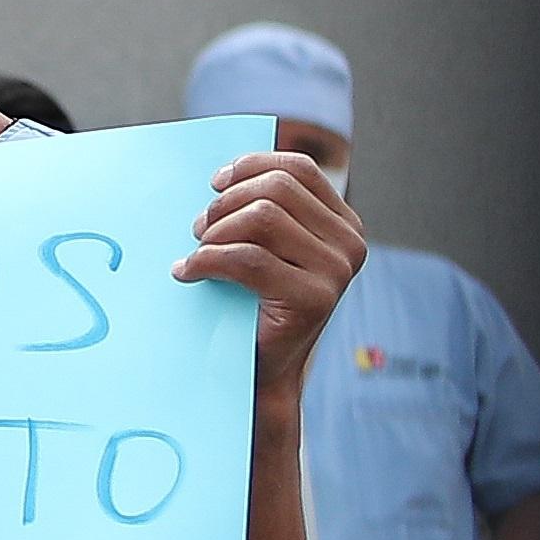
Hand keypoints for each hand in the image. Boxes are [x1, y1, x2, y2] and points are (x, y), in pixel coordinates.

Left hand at [183, 150, 363, 396]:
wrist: (261, 373)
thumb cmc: (255, 307)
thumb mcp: (268, 249)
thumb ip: (265, 212)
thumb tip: (224, 175)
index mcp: (343, 225)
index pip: (299, 169)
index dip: (252, 166)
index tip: (215, 183)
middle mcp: (348, 244)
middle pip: (277, 189)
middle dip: (228, 203)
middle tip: (198, 228)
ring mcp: (336, 272)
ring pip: (262, 218)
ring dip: (217, 231)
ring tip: (197, 252)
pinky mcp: (314, 298)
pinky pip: (248, 258)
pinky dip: (208, 260)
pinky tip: (190, 271)